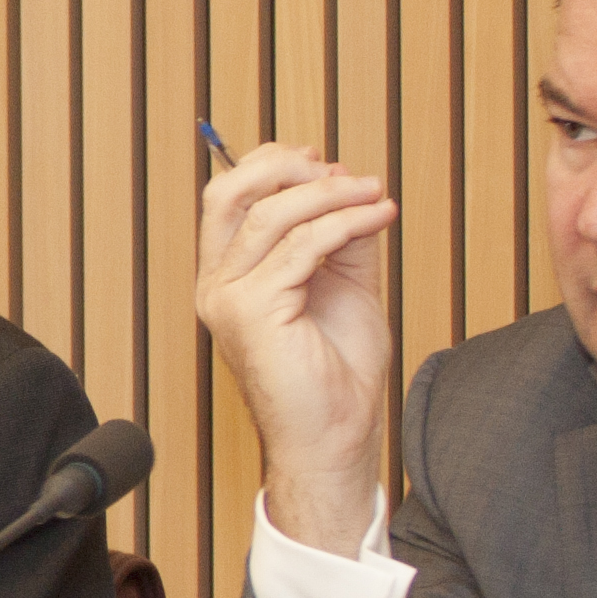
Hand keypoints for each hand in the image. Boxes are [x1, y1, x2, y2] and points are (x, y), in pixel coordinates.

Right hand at [193, 139, 399, 553]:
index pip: (229, 199)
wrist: (334, 437)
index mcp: (229, 277)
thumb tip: (351, 185)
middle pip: (230, 194)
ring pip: (271, 215)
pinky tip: (378, 217)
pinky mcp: (253, 312)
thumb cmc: (335, 375)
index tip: (322, 160)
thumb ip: (340, 236)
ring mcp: (229, 299)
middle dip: (285, 167)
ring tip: (374, 193)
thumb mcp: (343, 284)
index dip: (271, 167)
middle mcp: (218, 285)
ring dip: (331, 194)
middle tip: (340, 169)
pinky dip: (346, 222)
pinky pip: (302, 247)